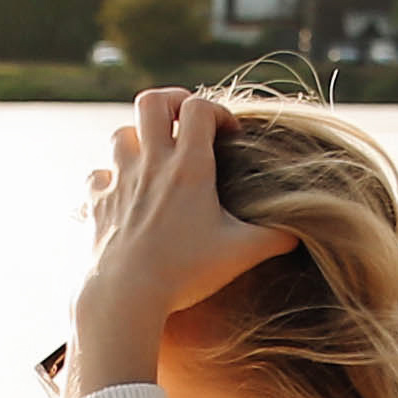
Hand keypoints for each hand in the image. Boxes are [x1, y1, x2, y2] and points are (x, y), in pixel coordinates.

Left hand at [66, 85, 294, 391]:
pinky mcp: (97, 202)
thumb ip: (275, 238)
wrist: (126, 296)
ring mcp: (120, 180)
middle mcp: (151, 164)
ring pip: (120, 133)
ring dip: (138, 138)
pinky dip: (109, 177)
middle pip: (151, 101)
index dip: (217, 111)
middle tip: (185, 121)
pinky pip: (97, 175)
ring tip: (155, 158)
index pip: (199, 107)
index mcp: (189, 167)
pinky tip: (123, 192)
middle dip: (171, 102)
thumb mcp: (240, 254)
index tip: (229, 137)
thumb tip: (301, 232)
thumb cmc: (186, 273)